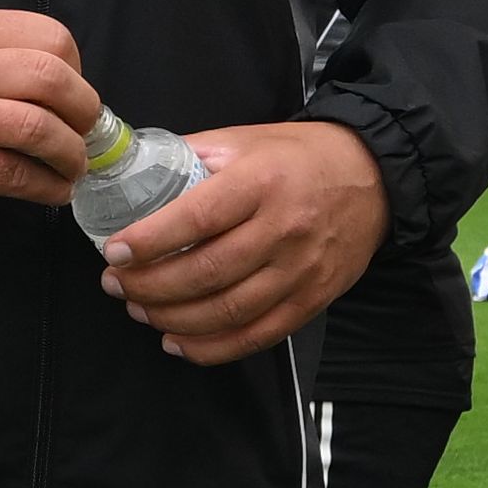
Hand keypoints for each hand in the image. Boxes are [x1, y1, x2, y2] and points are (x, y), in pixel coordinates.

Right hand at [0, 8, 100, 214]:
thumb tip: (62, 82)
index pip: (51, 37)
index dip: (78, 70)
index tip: (75, 96)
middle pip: (53, 80)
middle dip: (85, 112)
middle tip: (87, 134)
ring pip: (38, 129)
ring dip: (71, 155)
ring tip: (73, 168)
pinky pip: (13, 175)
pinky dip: (45, 187)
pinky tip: (51, 192)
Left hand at [99, 122, 386, 364]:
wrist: (373, 177)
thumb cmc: (300, 156)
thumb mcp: (245, 139)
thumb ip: (192, 155)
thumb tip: (133, 174)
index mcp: (261, 182)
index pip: (197, 218)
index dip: (150, 241)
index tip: (114, 252)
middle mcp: (283, 229)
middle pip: (206, 272)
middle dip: (149, 286)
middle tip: (116, 284)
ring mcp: (301, 270)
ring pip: (227, 311)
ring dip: (172, 318)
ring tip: (140, 309)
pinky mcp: (312, 300)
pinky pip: (256, 336)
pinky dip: (211, 348)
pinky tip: (177, 341)